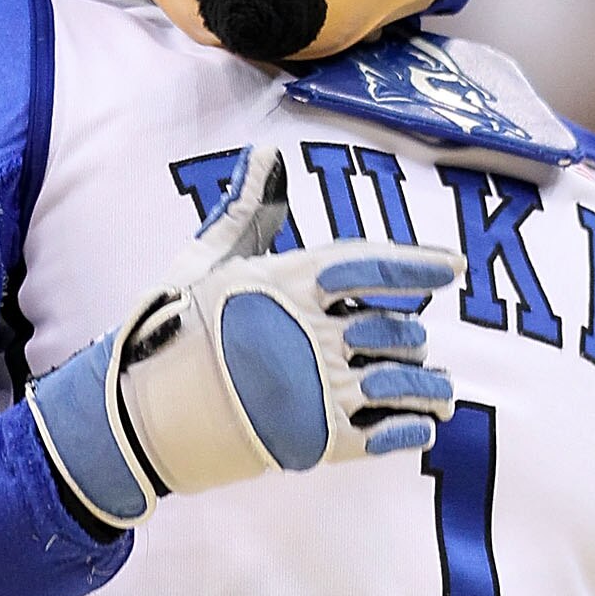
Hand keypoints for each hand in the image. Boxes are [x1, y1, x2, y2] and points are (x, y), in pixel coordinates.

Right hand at [27, 147, 458, 527]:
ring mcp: (318, 390)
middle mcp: (311, 333)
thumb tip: (267, 152)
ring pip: (401, 382)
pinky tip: (422, 428)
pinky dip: (412, 430)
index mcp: (288, 283)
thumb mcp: (206, 262)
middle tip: (418, 345)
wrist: (139, 416)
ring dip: (429, 388)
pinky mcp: (317, 442)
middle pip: (393, 329)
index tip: (455, 267)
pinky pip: (385, 435)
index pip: (371, 264)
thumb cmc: (171, 332)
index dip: (418, 263)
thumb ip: (248, 210)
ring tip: (442, 394)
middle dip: (411, 338)